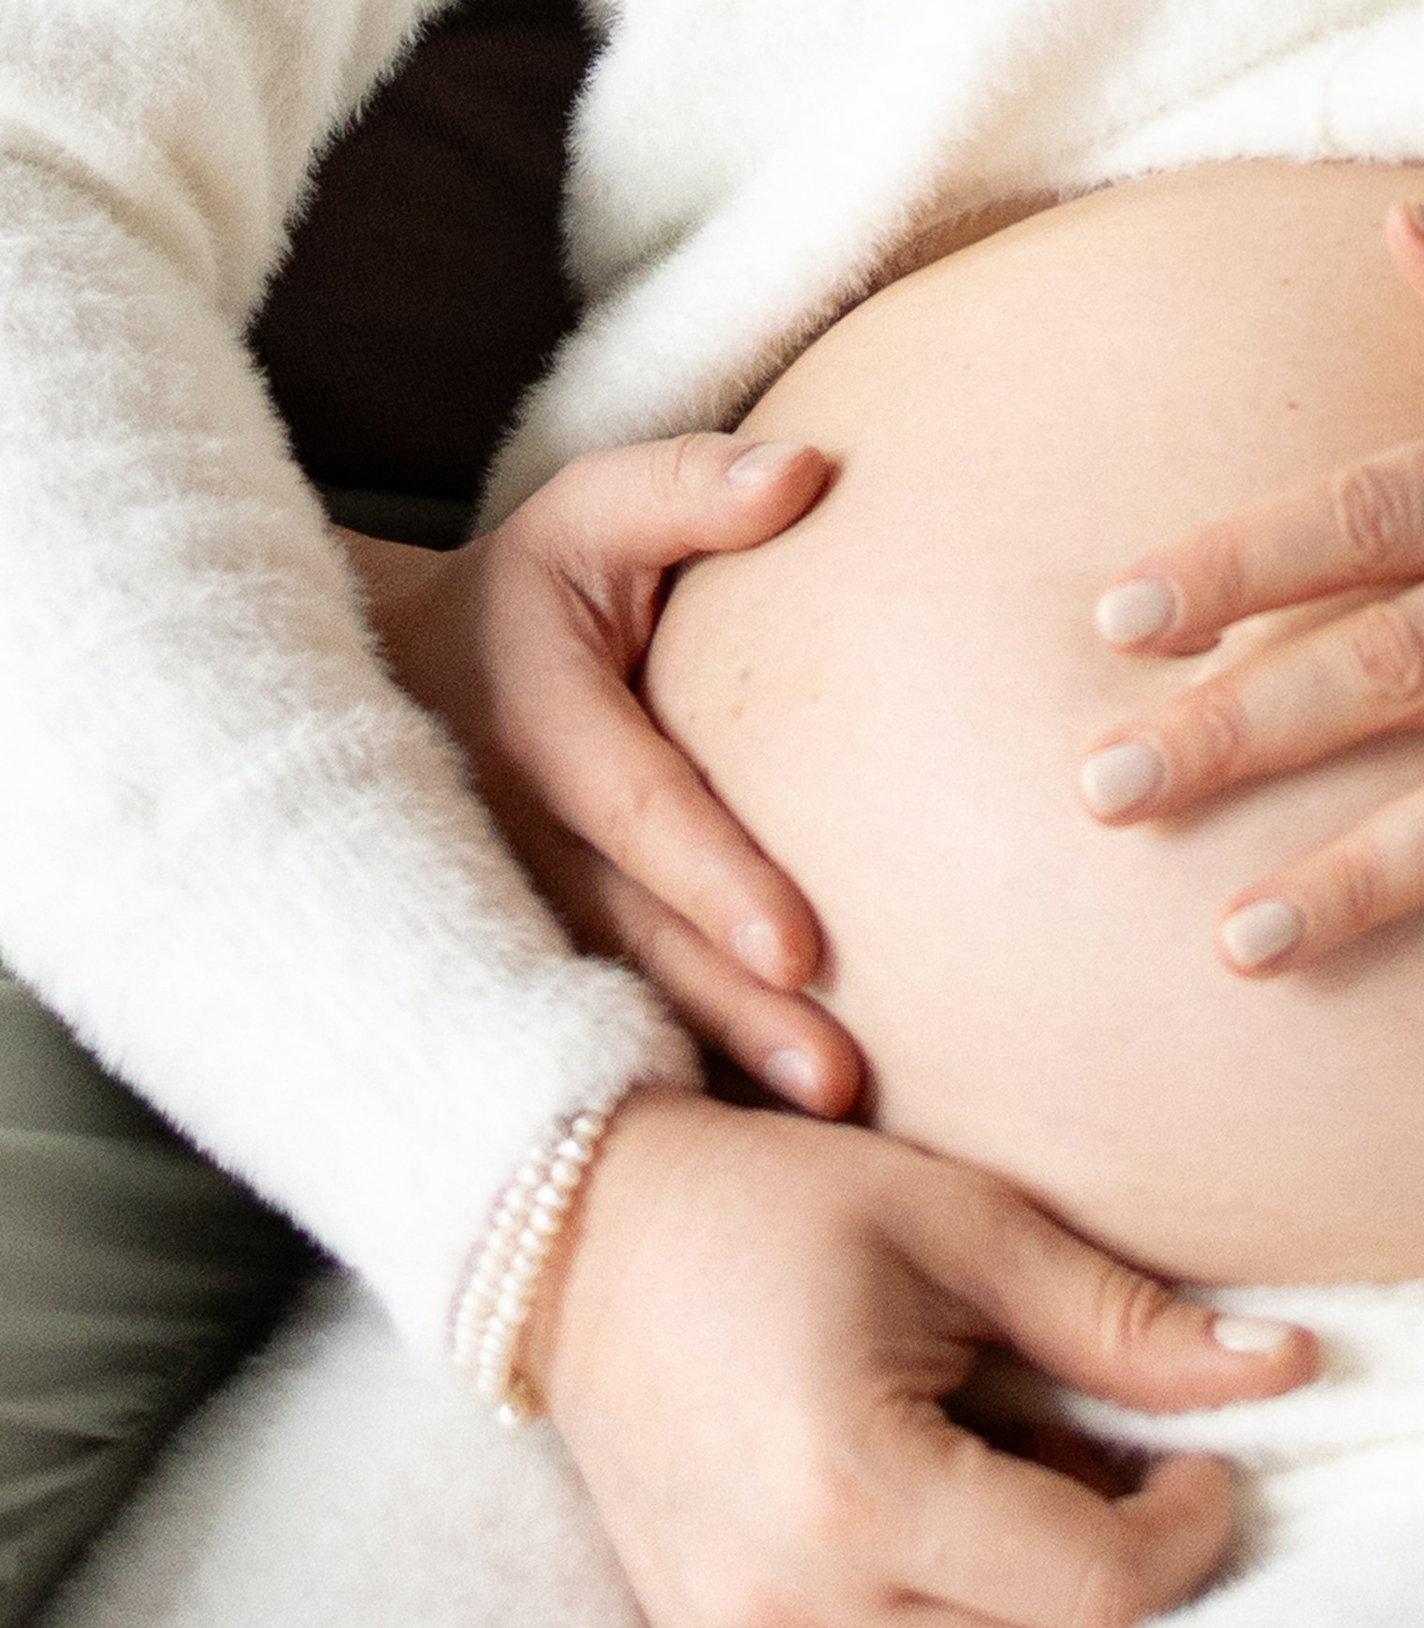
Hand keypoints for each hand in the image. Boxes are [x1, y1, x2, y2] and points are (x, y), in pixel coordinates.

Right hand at [346, 435, 861, 1112]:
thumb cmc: (526, 592)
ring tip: (828, 1130)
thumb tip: (807, 474)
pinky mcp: (518, 970)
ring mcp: (504, 920)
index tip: (804, 946)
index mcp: (536, 725)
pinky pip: (596, 1035)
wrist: (377, 681)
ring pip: (615, 1008)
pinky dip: (671, 1086)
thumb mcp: (584, 516)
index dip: (716, 880)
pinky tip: (762, 1153)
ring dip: (717, 1070)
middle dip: (736, 1014)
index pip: (640, 812)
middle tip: (841, 1085)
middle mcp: (511, 841)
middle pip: (636, 941)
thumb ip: (688, 490)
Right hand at [525, 1090, 1315, 1627]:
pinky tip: (948, 1502)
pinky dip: (957, 1608)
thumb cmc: (775, 1203)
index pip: (1095, 1592)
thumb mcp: (963, 1225)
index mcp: (857, 1490)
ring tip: (1028, 1460)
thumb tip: (1289, 1368)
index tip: (1208, 1457)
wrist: (575, 1239)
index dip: (1189, 1533)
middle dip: (1125, 1563)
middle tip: (1129, 1452)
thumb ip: (1124, 1318)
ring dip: (1041, 1592)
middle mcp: (794, 1604)